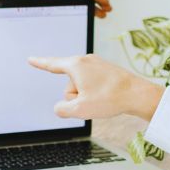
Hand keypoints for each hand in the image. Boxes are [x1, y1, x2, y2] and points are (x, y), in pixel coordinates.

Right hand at [27, 54, 163, 120]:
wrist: (138, 94)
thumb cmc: (110, 99)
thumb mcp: (80, 110)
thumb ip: (62, 109)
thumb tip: (60, 107)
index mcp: (76, 65)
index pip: (52, 65)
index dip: (39, 63)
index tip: (30, 59)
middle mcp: (86, 60)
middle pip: (69, 84)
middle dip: (76, 96)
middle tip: (93, 101)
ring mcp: (97, 64)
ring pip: (81, 86)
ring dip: (87, 96)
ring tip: (103, 98)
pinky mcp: (106, 70)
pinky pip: (92, 85)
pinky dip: (97, 93)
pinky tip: (107, 96)